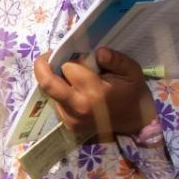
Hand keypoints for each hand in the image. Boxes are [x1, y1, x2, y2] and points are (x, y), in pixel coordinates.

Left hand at [32, 46, 157, 141]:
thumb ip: (114, 59)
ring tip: (71, 76)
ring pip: (50, 92)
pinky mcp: (69, 125)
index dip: (70, 58)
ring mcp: (71, 119)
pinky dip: (61, 92)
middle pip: (47, 84)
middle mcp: (78, 107)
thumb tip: (97, 52)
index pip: (68, 68)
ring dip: (56, 80)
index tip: (76, 55)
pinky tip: (75, 90)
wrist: (136, 123)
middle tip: (49, 56)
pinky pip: (56, 102)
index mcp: (95, 92)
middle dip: (43, 66)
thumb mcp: (132, 71)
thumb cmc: (133, 93)